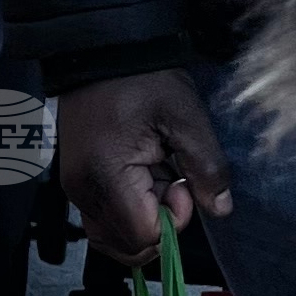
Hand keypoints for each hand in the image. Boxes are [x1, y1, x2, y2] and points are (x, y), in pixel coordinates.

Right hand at [56, 71, 232, 268]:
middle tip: (173, 184)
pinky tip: (144, 179)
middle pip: (125, 245)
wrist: (103, 50)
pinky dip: (129, 211)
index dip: (172, 221)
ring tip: (159, 180)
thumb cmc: (143, 79)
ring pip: (113, 237)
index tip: (183, 184)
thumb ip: (207, 167)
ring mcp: (75, 189)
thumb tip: (220, 209)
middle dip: (158, 226)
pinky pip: (103, 218)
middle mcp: (82, 191)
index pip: (142, 235)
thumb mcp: (187, 117)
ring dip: (143, 220)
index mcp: (106, 176)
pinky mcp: (76, 183)